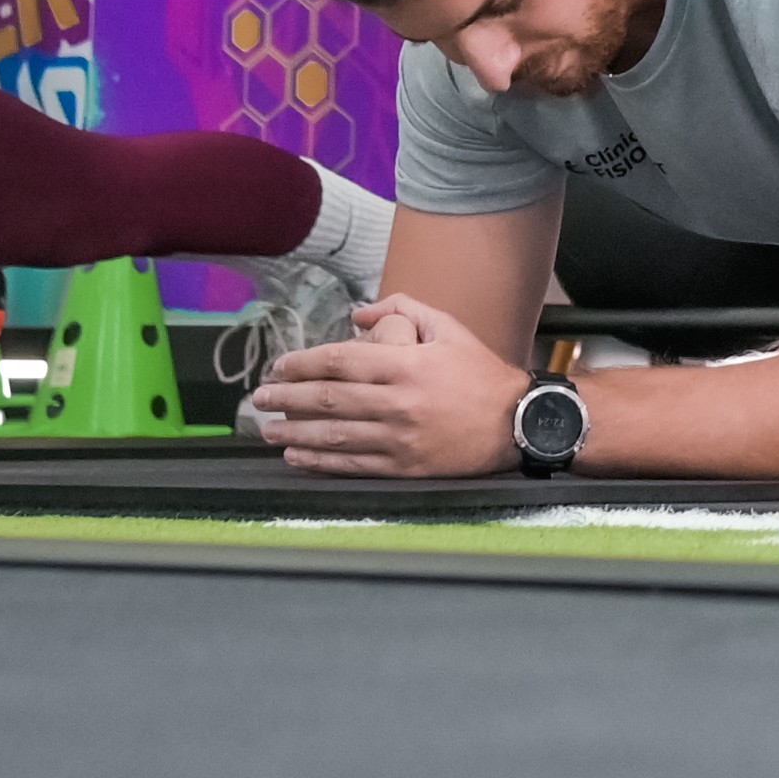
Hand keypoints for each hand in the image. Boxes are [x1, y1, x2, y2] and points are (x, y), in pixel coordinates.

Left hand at [246, 293, 531, 479]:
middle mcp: (398, 402)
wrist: (518, 423)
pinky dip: (319, 460)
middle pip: (328, 400)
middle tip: (260, 398)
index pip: (340, 362)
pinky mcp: (404, 468)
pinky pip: (352, 465)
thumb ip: (404, 309)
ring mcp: (400, 439)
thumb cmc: (481, 373)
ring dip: (294, 432)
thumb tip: (359, 314)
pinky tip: (297, 455)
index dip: (303, 364)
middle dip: (287, 398)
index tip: (280, 366)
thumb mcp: (448, 328)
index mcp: (406, 364)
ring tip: (268, 429)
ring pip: (333, 435)